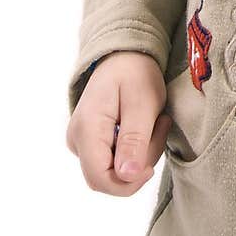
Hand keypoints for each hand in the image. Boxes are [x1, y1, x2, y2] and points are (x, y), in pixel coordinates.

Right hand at [66, 52, 170, 196]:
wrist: (125, 53)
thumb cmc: (135, 72)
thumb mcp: (143, 102)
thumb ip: (134, 140)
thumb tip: (127, 176)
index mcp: (86, 129)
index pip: (100, 179)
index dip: (129, 182)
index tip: (153, 162)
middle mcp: (77, 139)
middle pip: (108, 177)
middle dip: (139, 164)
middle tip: (159, 128)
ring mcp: (82, 142)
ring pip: (114, 171)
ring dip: (142, 154)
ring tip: (155, 121)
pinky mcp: (91, 142)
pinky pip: (114, 161)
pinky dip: (136, 150)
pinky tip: (145, 127)